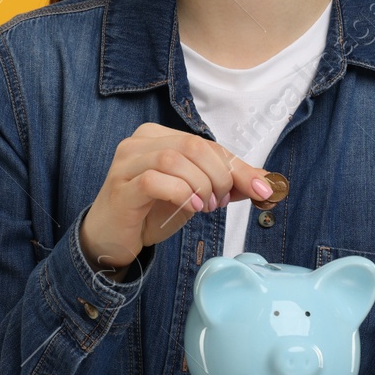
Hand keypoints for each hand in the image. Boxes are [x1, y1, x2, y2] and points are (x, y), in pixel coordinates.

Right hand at [79, 123, 280, 273]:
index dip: (237, 166)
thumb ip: (225, 184)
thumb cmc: (150, 212)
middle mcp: (139, 142)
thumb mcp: (193, 194)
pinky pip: (154, 181)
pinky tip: (191, 208)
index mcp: (157, 136)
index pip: (206, 144)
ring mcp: (126, 163)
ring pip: (174, 160)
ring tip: (205, 207)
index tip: (260, 190)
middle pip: (193, 146)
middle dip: (219, 176)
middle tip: (221, 202)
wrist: (110, 237)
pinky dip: (181, 194)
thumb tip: (265, 182)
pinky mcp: (121, 187)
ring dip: (201, 186)